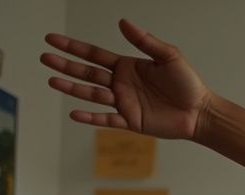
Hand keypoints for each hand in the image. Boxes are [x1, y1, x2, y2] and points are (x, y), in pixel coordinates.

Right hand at [40, 19, 210, 139]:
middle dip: (65, 65)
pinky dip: (90, 118)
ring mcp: (124, 103)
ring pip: (92, 95)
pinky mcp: (131, 121)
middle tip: (44, 57)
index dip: (73, 47)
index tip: (52, 39)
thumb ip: (146, 41)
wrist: (200, 112)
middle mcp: (121, 84)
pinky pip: (106, 119)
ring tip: (52, 81)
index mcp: (127, 66)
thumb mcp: (169, 56)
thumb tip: (122, 22)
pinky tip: (74, 113)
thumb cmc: (188, 83)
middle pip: (87, 73)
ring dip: (72, 89)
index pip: (94, 55)